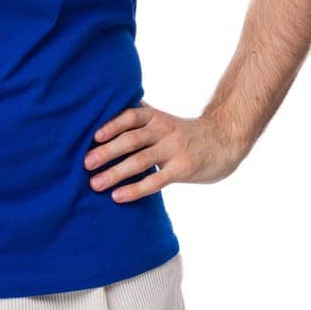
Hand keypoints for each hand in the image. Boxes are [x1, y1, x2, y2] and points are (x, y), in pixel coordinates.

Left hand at [82, 99, 247, 203]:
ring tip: (95, 184)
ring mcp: (174, 150)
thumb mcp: (163, 119)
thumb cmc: (185, 132)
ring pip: (140, 161)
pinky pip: (155, 181)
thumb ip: (139, 118)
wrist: (225, 140)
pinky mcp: (182, 169)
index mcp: (156, 117)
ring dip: (115, 173)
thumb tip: (104, 113)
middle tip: (85, 163)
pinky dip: (135, 189)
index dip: (111, 125)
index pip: (130, 116)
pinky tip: (118, 196)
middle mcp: (164, 130)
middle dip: (106, 152)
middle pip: (131, 140)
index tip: (92, 136)